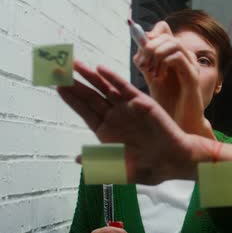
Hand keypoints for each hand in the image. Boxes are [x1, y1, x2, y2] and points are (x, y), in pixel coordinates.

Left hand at [57, 60, 196, 183]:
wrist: (174, 161)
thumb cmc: (148, 167)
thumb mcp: (118, 168)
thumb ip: (98, 162)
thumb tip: (76, 159)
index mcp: (106, 132)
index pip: (84, 111)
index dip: (71, 99)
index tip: (57, 86)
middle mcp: (115, 117)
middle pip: (90, 97)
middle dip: (75, 84)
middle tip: (59, 70)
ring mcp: (127, 108)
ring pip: (105, 89)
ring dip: (91, 76)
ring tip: (75, 64)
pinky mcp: (142, 102)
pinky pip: (124, 88)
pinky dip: (113, 78)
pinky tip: (101, 69)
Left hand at [132, 22, 200, 108]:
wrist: (178, 123)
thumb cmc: (167, 102)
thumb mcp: (152, 77)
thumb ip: (147, 60)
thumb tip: (140, 42)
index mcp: (176, 55)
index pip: (164, 29)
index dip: (151, 33)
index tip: (141, 50)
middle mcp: (186, 57)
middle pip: (167, 35)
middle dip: (149, 46)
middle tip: (142, 64)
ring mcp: (191, 66)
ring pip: (174, 43)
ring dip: (156, 53)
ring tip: (149, 70)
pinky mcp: (192, 77)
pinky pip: (178, 58)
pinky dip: (164, 63)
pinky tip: (158, 76)